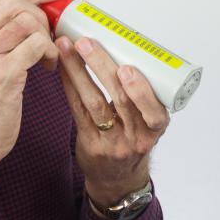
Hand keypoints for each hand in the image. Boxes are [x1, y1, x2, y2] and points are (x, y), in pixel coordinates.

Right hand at [0, 0, 68, 208]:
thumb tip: (28, 17)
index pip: (1, 0)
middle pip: (16, 5)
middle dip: (44, 15)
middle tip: (54, 34)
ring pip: (28, 23)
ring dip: (48, 38)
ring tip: (50, 58)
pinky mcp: (1, 75)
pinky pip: (37, 46)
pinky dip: (51, 53)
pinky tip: (49, 68)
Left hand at [56, 35, 169, 207]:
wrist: (118, 177)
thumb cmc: (135, 138)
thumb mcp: (150, 121)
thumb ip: (143, 93)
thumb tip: (126, 45)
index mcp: (157, 126)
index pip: (153, 110)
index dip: (141, 90)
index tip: (128, 68)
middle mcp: (136, 137)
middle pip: (120, 101)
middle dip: (102, 67)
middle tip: (87, 42)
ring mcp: (111, 142)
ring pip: (94, 103)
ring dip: (79, 71)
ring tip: (68, 47)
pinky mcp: (89, 142)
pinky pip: (77, 110)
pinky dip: (69, 85)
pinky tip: (63, 67)